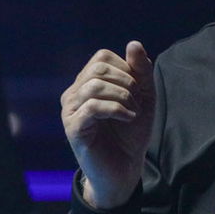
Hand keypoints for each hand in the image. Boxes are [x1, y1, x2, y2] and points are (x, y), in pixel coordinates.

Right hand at [61, 41, 153, 209]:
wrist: (123, 170)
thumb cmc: (130, 135)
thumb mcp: (143, 98)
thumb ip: (141, 71)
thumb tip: (133, 43)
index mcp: (86, 84)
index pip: (102, 57)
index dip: (126, 69)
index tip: (138, 92)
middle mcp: (74, 94)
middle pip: (98, 68)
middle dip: (126, 82)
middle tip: (137, 103)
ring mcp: (71, 111)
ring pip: (95, 85)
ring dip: (123, 97)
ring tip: (133, 113)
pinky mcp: (73, 128)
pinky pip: (92, 106)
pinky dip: (117, 109)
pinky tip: (129, 118)